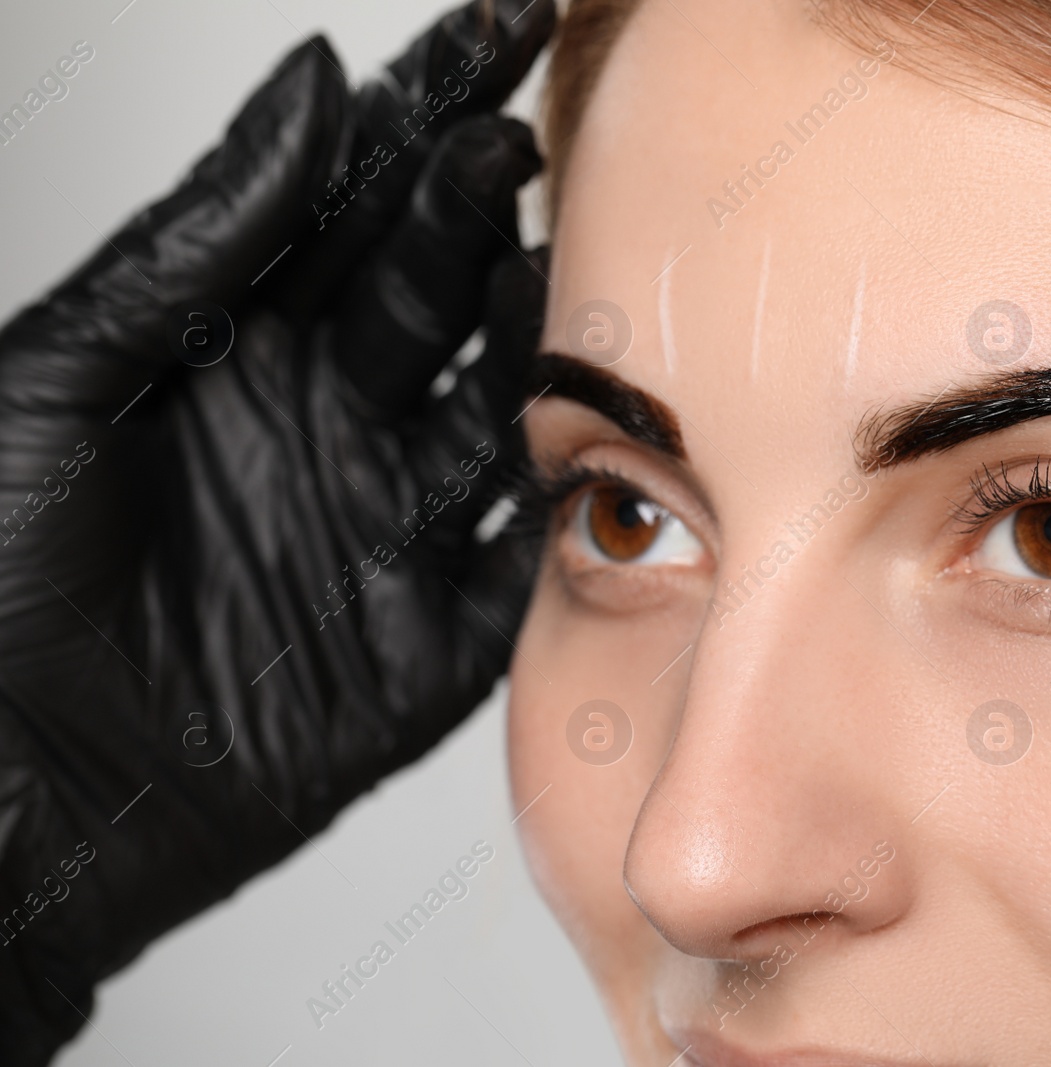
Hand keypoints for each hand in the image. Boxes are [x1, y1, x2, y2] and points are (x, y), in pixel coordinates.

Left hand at [0, 2, 552, 1059]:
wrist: (1, 788)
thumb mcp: (71, 366)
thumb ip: (208, 236)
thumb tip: (311, 84)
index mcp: (240, 341)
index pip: (360, 197)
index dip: (431, 104)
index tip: (500, 23)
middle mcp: (329, 417)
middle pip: (440, 285)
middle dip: (486, 207)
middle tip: (525, 143)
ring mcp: (387, 523)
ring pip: (506, 409)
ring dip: (544, 341)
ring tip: (571, 272)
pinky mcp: (428, 638)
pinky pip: (523, 560)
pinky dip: (574, 509)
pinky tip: (604, 447)